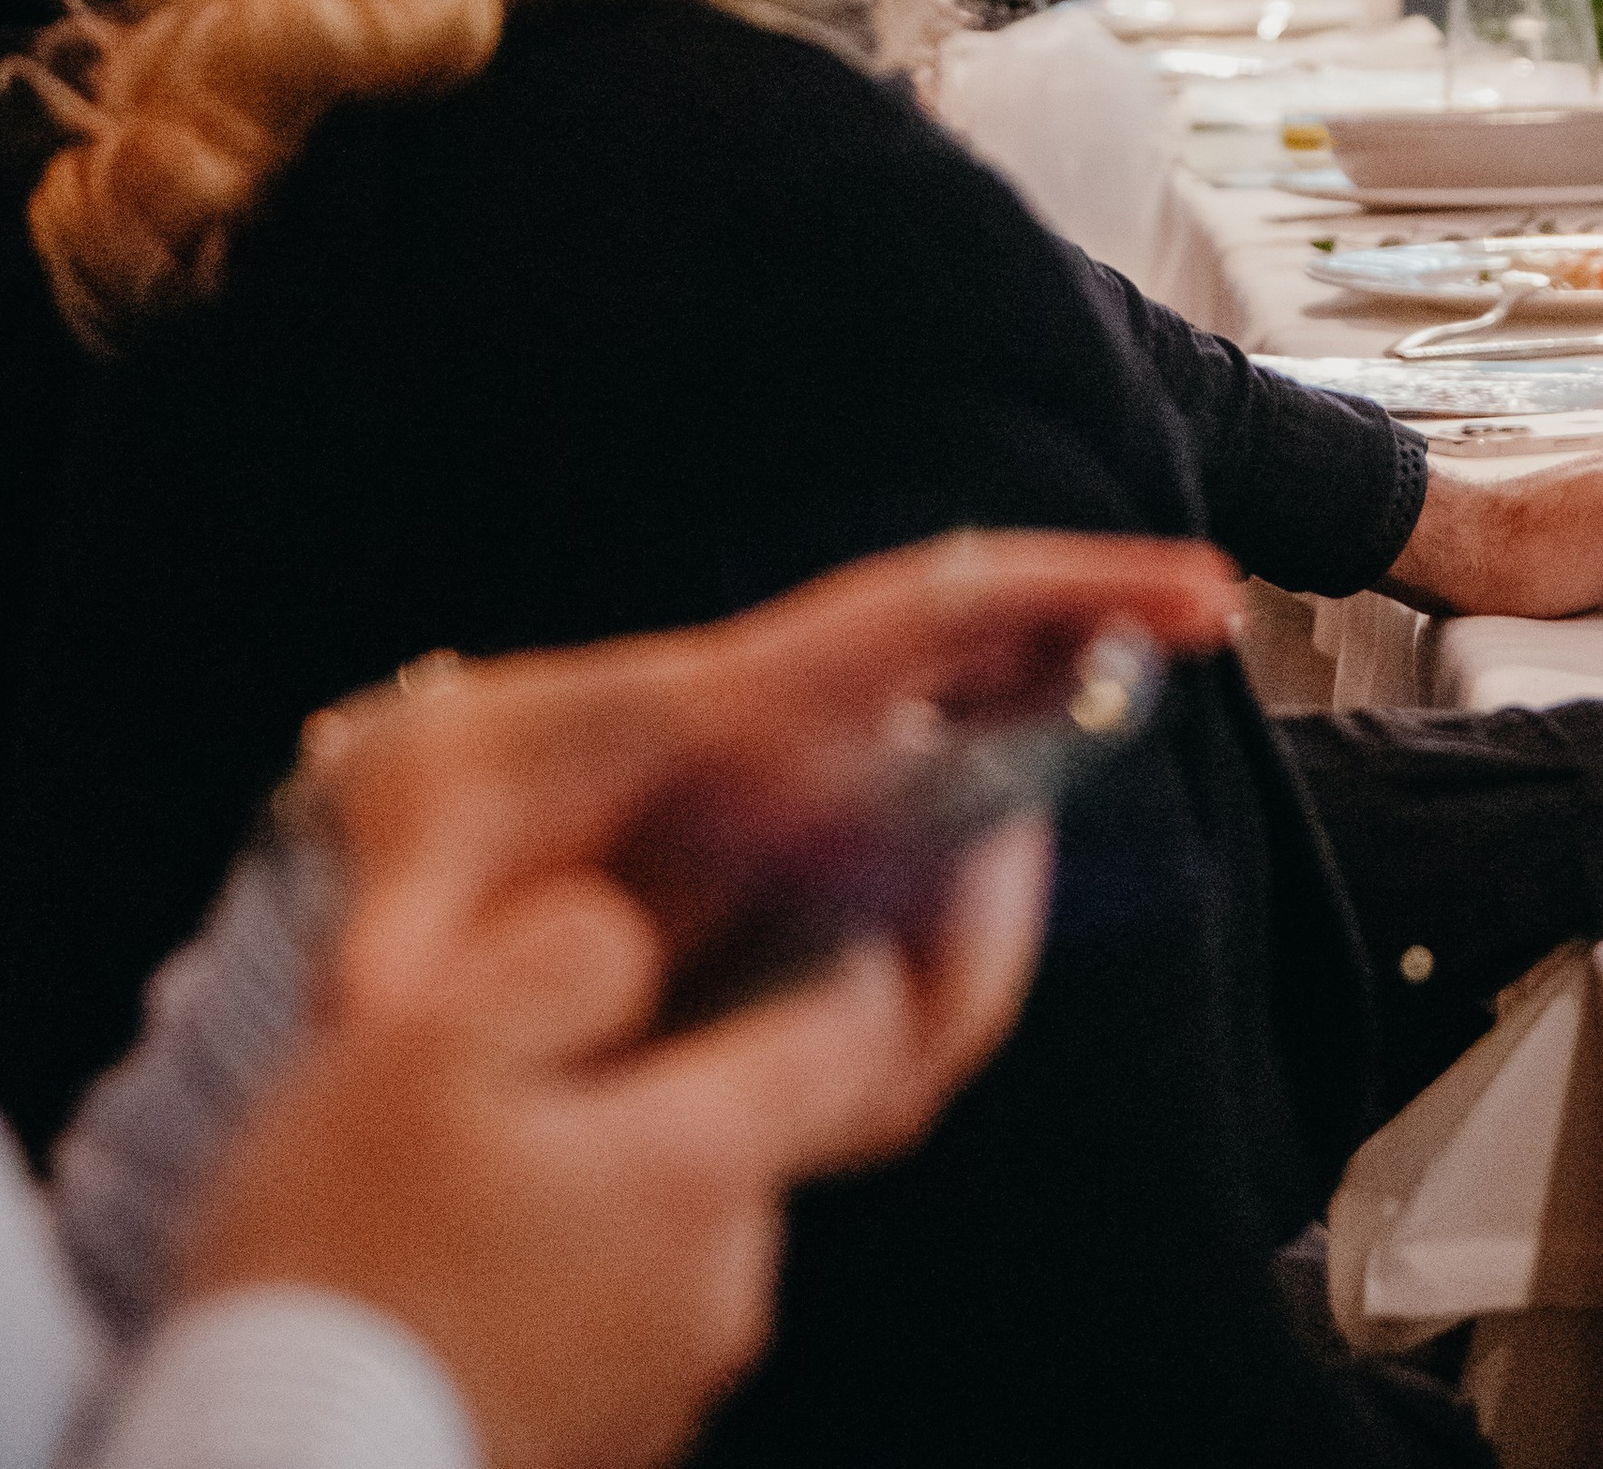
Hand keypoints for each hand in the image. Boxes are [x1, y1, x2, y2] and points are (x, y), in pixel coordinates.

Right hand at [178, 839, 1049, 1468]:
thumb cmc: (343, 1261)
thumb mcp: (425, 1046)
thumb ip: (559, 959)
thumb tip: (636, 939)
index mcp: (701, 1168)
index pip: (854, 1033)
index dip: (835, 951)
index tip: (779, 903)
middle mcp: (721, 1287)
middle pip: (743, 1131)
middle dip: (663, 1080)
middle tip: (531, 1059)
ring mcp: (666, 1389)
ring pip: (670, 1231)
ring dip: (597, 1188)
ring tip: (463, 1180)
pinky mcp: (604, 1454)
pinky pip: (611, 1326)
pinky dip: (559, 1286)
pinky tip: (449, 1284)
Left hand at [182, 532, 1240, 1468]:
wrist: (413, 832)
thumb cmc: (430, 806)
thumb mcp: (405, 841)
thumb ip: (411, 930)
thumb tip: (395, 1012)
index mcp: (739, 701)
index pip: (926, 614)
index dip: (1066, 589)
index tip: (1194, 588)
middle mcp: (805, 737)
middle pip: (991, 668)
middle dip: (1100, 646)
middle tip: (1206, 630)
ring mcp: (818, 808)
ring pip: (980, 794)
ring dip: (1033, 812)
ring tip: (992, 907)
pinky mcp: (809, 883)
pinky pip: (931, 898)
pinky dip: (975, 919)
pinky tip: (956, 946)